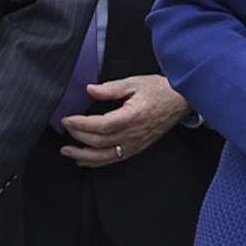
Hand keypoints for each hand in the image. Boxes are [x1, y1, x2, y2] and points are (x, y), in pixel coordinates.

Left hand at [56, 70, 189, 167]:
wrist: (180, 102)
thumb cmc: (160, 91)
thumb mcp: (135, 83)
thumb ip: (111, 88)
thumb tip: (90, 90)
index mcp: (133, 116)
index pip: (101, 125)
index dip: (81, 124)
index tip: (67, 119)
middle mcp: (134, 134)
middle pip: (99, 141)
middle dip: (78, 136)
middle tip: (65, 128)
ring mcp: (135, 144)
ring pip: (105, 156)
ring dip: (83, 156)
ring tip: (68, 152)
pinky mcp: (136, 148)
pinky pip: (113, 159)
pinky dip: (96, 162)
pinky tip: (85, 160)